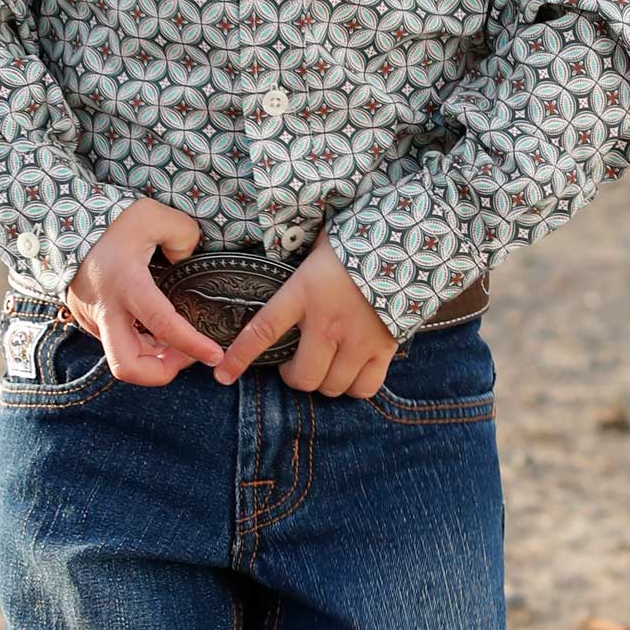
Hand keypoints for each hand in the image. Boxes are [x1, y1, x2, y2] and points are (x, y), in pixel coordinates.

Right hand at [64, 199, 226, 386]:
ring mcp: (92, 318)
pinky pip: (116, 343)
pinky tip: (155, 331)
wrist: (64, 223)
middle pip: (127, 366)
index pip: (163, 325)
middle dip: (161, 372)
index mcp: (127, 284)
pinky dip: (139, 346)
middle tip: (186, 356)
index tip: (215, 355)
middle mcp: (106, 309)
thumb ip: (183, 235)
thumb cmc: (113, 220)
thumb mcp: (154, 216)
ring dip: (153, 358)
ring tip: (177, 341)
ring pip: (122, 358)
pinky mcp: (87, 320)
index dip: (192, 345)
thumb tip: (187, 259)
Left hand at [212, 228, 397, 396]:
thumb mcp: (314, 248)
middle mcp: (328, 322)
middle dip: (294, 375)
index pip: (263, 331)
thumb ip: (293, 266)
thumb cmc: (354, 241)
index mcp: (304, 292)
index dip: (240, 357)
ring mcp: (357, 339)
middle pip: (301, 377)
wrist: (406, 241)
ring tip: (325, 364)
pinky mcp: (384, 348)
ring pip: (331, 387)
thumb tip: (270, 267)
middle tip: (295, 363)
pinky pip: (364, 388)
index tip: (223, 374)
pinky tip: (351, 370)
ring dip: (324, 381)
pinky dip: (355, 386)